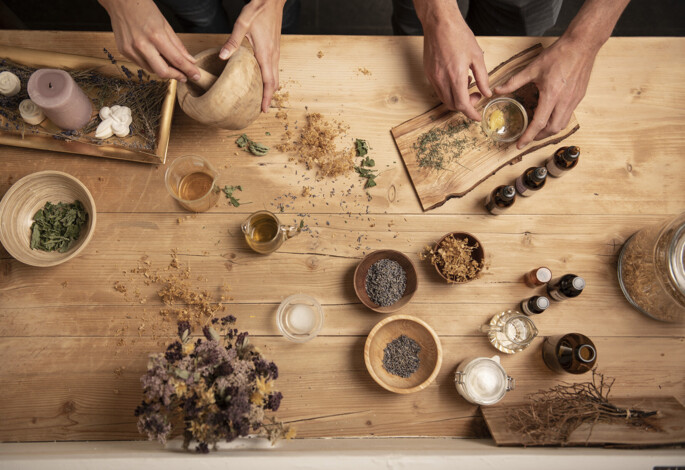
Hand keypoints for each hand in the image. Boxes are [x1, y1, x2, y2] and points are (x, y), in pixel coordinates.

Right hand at [99, 0, 198, 81]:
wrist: (120, 1)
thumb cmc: (143, 8)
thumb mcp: (165, 24)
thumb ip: (178, 45)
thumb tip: (190, 60)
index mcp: (156, 35)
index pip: (176, 60)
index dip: (189, 70)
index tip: (196, 76)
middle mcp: (142, 45)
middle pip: (163, 72)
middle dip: (176, 76)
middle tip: (184, 75)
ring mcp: (131, 49)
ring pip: (152, 70)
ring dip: (163, 69)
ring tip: (168, 62)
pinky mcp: (124, 51)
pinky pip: (142, 64)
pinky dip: (151, 63)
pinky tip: (154, 56)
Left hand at [219, 0, 285, 112]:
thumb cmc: (258, 9)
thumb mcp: (242, 23)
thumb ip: (232, 41)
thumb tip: (223, 56)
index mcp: (265, 53)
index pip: (268, 81)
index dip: (266, 97)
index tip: (263, 109)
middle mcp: (273, 55)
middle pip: (274, 83)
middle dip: (268, 97)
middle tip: (260, 108)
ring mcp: (276, 52)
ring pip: (275, 76)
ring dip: (269, 89)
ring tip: (260, 98)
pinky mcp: (275, 49)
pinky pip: (274, 69)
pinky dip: (270, 79)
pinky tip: (261, 80)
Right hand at [419, 2, 490, 120]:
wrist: (439, 24)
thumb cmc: (459, 36)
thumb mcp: (477, 56)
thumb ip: (482, 78)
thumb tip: (486, 93)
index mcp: (456, 76)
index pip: (462, 104)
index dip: (471, 113)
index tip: (477, 117)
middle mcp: (442, 80)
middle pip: (452, 105)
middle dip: (465, 106)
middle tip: (475, 95)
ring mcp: (433, 77)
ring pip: (444, 99)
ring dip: (456, 98)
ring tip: (466, 84)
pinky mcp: (428, 73)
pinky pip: (438, 90)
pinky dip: (449, 91)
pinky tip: (456, 78)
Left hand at [494, 38, 596, 148]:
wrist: (582, 44)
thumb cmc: (559, 54)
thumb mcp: (533, 68)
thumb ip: (514, 82)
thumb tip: (498, 90)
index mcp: (552, 95)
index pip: (538, 123)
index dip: (528, 136)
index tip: (520, 145)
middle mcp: (564, 101)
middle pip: (552, 129)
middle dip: (539, 136)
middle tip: (528, 137)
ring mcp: (574, 100)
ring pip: (562, 124)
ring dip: (549, 130)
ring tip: (538, 128)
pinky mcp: (579, 97)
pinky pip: (568, 115)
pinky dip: (557, 120)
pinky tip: (550, 114)